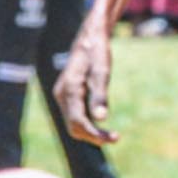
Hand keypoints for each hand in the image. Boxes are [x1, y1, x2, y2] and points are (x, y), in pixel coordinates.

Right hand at [54, 22, 119, 144]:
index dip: (95, 134)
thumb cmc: (97, 53)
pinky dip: (88, 123)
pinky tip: (102, 124)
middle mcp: (62, 95)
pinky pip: (75, 115)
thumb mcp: (102, 72)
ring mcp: (63, 95)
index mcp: (69, 90)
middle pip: (73, 126)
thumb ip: (100, 96)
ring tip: (111, 135)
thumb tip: (101, 119)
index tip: (114, 138)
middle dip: (92, 136)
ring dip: (90, 131)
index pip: (78, 121)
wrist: (89, 38)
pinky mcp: (67, 95)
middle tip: (115, 138)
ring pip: (73, 122)